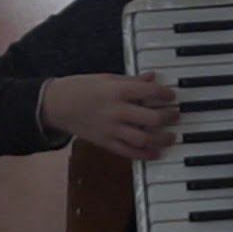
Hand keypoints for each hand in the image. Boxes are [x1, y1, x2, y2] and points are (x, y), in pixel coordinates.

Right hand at [39, 72, 177, 160]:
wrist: (56, 105)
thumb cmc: (81, 87)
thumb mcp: (107, 78)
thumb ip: (132, 80)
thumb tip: (153, 77)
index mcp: (117, 90)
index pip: (150, 92)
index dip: (166, 94)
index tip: (172, 96)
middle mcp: (116, 111)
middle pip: (152, 118)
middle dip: (168, 117)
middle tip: (176, 115)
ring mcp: (111, 129)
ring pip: (144, 139)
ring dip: (162, 139)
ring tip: (171, 136)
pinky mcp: (105, 142)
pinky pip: (129, 152)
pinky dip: (145, 154)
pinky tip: (156, 153)